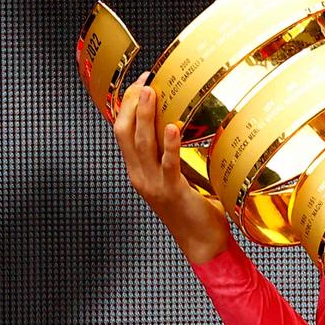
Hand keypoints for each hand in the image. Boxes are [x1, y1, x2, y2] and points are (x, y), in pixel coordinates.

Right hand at [113, 73, 230, 263]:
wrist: (201, 243)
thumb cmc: (194, 209)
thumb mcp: (176, 177)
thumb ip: (171, 155)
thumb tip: (179, 124)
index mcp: (138, 171)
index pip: (122, 132)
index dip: (127, 105)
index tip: (141, 82)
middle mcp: (140, 176)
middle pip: (124, 133)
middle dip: (131, 103)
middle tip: (145, 80)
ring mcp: (153, 184)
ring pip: (141, 144)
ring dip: (145, 115)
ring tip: (151, 92)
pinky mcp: (172, 191)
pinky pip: (167, 164)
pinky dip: (168, 144)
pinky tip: (172, 127)